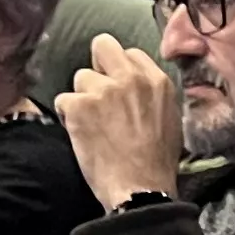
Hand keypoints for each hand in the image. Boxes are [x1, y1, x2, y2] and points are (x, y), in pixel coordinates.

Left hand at [59, 34, 183, 208]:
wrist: (140, 189)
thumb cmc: (157, 164)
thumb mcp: (170, 120)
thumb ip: (152, 95)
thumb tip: (137, 89)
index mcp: (157, 81)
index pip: (130, 53)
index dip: (120, 72)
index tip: (118, 90)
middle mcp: (131, 78)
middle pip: (103, 45)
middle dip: (97, 66)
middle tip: (96, 92)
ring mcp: (104, 90)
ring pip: (80, 78)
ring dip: (82, 98)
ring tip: (92, 124)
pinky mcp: (80, 106)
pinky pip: (63, 101)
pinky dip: (68, 117)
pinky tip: (81, 134)